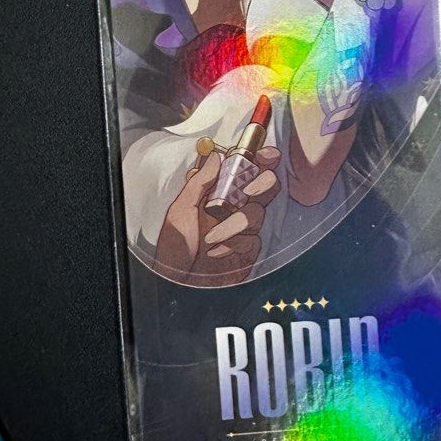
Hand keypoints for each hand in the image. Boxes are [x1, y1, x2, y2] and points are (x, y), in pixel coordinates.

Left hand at [153, 148, 280, 286]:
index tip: (265, 156)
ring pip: (258, 212)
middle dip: (262, 184)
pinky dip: (234, 244)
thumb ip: (201, 182)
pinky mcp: (249, 250)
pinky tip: (216, 252)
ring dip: (235, 224)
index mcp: (218, 192)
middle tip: (248, 191)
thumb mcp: (180, 210)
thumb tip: (218, 155)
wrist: (176, 285)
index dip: (261, 158)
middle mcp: (235, 206)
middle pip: (266, 184)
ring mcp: (244, 228)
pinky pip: (254, 239)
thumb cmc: (174, 247)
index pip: (246, 167)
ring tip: (210, 238)